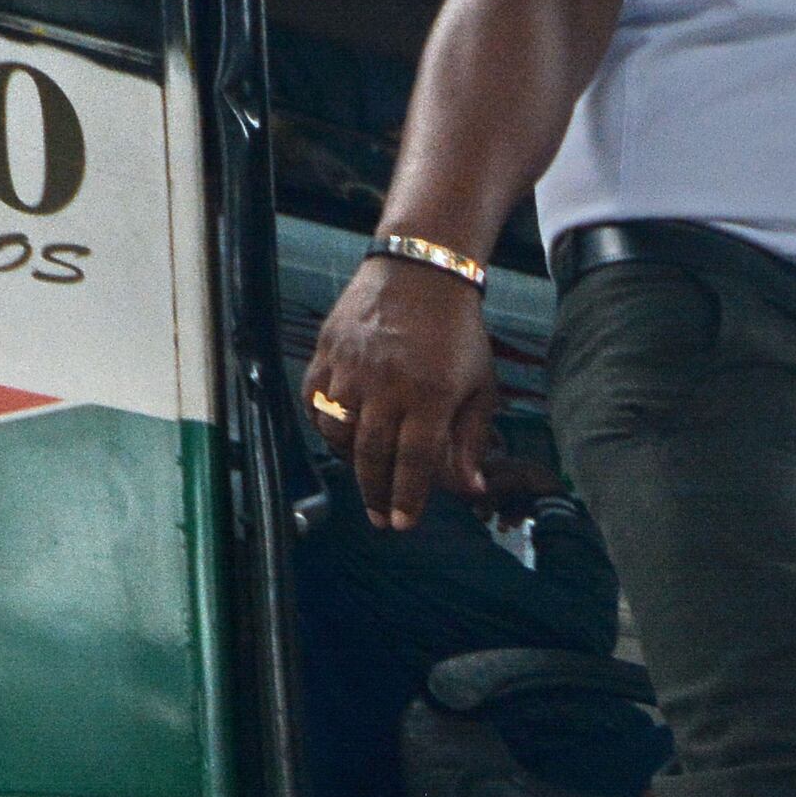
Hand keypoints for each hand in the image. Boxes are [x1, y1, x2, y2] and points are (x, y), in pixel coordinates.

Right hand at [301, 252, 499, 533]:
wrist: (420, 272)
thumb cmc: (456, 333)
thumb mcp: (480, 385)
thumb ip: (472, 438)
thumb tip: (471, 488)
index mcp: (429, 394)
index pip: (413, 461)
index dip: (406, 498)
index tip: (401, 523)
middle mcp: (386, 383)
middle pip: (371, 455)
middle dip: (375, 493)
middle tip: (380, 516)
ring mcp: (351, 367)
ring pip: (338, 432)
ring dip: (349, 461)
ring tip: (366, 475)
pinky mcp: (327, 352)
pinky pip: (315, 402)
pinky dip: (325, 424)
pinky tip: (341, 435)